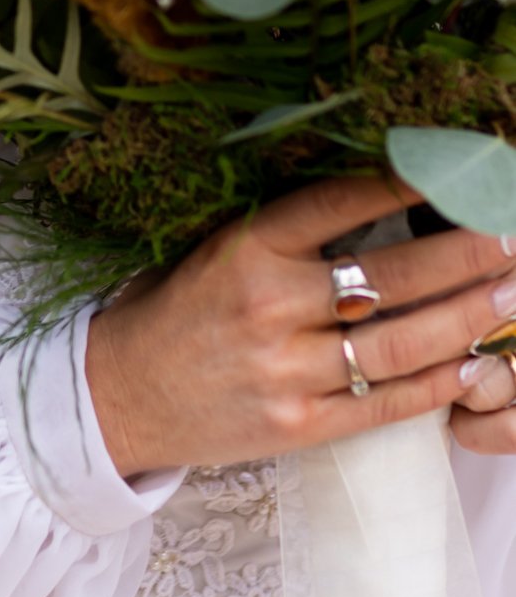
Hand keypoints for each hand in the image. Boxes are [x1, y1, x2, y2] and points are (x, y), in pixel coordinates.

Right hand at [84, 175, 515, 476]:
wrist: (121, 395)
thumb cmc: (177, 310)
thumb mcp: (217, 249)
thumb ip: (286, 233)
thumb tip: (377, 199)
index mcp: (245, 248)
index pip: (338, 204)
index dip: (400, 185)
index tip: (450, 170)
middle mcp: (269, 306)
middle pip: (390, 277)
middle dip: (462, 255)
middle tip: (508, 234)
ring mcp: (286, 371)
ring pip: (400, 343)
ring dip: (466, 317)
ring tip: (508, 294)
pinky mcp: (299, 426)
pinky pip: (386, 403)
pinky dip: (438, 383)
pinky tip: (476, 362)